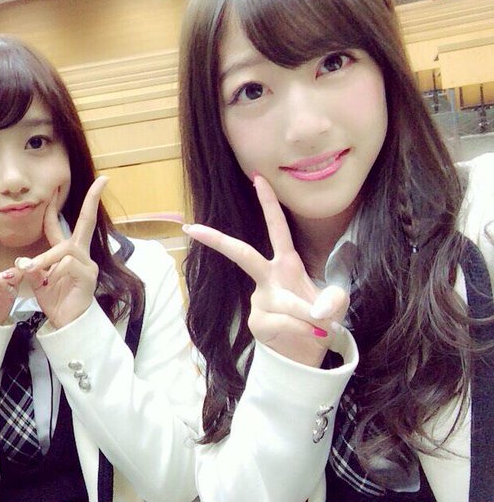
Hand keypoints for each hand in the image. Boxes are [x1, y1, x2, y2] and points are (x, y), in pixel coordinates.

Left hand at [16, 177, 107, 328]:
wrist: (67, 324)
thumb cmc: (56, 301)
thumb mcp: (38, 280)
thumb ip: (33, 266)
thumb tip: (23, 259)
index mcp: (69, 252)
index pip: (67, 224)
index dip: (58, 207)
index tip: (58, 188)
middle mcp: (81, 254)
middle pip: (87, 221)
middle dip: (93, 199)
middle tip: (103, 180)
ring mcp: (87, 264)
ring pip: (64, 249)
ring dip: (45, 258)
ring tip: (29, 269)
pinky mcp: (88, 276)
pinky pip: (67, 264)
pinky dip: (52, 271)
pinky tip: (47, 282)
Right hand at [182, 175, 348, 366]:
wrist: (308, 353)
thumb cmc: (319, 320)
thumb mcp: (336, 304)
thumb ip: (334, 298)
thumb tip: (317, 310)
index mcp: (286, 264)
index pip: (277, 228)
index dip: (268, 203)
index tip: (257, 177)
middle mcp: (268, 278)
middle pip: (242, 254)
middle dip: (219, 240)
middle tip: (193, 229)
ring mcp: (259, 300)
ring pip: (284, 301)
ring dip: (307, 313)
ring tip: (322, 325)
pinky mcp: (257, 322)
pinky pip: (284, 321)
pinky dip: (303, 329)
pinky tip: (311, 335)